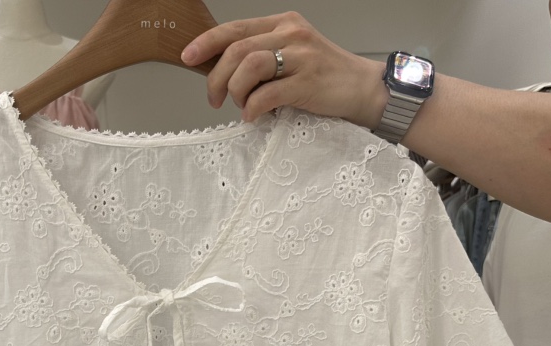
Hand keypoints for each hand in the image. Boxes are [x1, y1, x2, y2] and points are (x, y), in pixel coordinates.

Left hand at [181, 12, 385, 126]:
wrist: (363, 89)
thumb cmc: (323, 79)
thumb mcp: (291, 56)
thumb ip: (262, 57)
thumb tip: (223, 73)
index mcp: (282, 23)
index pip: (235, 29)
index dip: (206, 43)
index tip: (188, 58)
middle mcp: (290, 33)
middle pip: (236, 50)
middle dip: (217, 78)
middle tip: (215, 99)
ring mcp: (300, 56)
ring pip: (249, 67)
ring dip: (235, 91)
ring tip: (240, 106)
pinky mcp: (308, 82)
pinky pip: (267, 94)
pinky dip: (253, 109)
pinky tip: (254, 116)